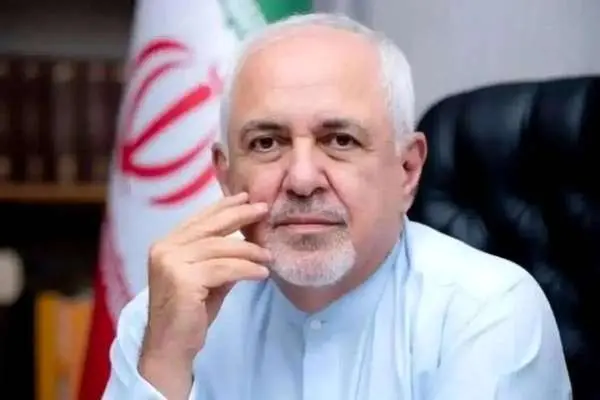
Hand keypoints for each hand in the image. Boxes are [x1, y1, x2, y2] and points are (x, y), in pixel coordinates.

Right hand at [138, 192, 270, 398]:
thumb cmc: (189, 314)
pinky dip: (247, 269)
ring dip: (249, 250)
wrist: (170, 347)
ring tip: (269, 254)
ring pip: (220, 248)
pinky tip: (261, 273)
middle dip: (240, 215)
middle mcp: (164, 249)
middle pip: (210, 226)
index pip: (199, 219)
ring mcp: (171, 263)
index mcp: (166, 245)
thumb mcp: (207, 279)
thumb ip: (221, 259)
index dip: (223, 207)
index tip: (246, 198)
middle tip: (264, 209)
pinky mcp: (183, 280)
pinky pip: (224, 268)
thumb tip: (248, 241)